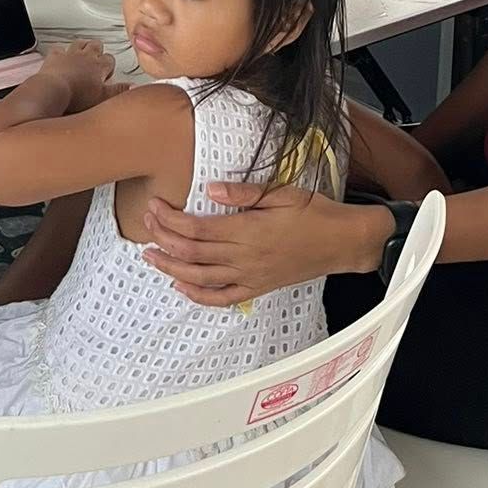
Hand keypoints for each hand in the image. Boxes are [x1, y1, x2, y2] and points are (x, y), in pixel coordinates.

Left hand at [37, 39, 116, 112]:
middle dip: (98, 50)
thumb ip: (119, 90)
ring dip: (82, 46)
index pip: (110, 59)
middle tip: (97, 58)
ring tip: (82, 53)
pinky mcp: (54, 57)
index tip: (108, 72)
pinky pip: (58, 50)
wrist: (54, 91)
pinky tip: (60, 57)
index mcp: (99, 65)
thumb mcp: (103, 97)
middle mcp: (85, 56)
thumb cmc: (77, 96)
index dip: (109, 65)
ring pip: (79, 43)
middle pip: (96, 45)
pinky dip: (60, 53)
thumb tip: (132, 87)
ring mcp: (69, 54)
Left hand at [143, 184, 381, 307]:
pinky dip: (198, 296)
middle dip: (163, 238)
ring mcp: (250, 276)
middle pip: (192, 252)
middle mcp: (245, 258)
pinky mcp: (258, 288)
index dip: (170, 219)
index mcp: (248, 231)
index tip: (155, 205)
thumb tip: (209, 190)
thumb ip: (243, 194)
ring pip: (200, 278)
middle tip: (146, 223)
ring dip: (171, 268)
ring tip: (150, 256)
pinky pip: (223, 298)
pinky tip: (181, 287)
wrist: (342, 242)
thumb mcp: (281, 192)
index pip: (197, 229)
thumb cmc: (314, 212)